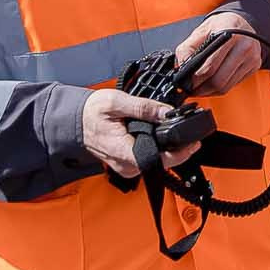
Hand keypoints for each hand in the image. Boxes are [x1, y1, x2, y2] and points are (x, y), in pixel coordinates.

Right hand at [81, 89, 198, 177]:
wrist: (74, 122)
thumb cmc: (90, 113)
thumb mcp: (116, 102)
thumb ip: (143, 107)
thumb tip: (167, 112)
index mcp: (124, 153)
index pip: (161, 160)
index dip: (181, 151)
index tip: (195, 140)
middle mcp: (127, 165)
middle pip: (163, 162)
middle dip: (180, 147)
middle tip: (192, 131)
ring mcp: (128, 167)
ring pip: (158, 161)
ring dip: (171, 148)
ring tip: (181, 131)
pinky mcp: (129, 163)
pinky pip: (150, 158)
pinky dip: (160, 147)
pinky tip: (164, 136)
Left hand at [174, 11, 263, 95]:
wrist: (242, 21)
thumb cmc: (221, 25)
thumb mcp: (201, 30)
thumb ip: (188, 47)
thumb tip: (181, 67)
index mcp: (230, 34)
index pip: (210, 66)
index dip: (196, 79)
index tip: (186, 84)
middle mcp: (244, 46)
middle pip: (219, 80)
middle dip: (202, 89)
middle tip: (191, 90)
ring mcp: (251, 57)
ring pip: (226, 86)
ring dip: (210, 92)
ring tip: (199, 89)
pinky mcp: (254, 66)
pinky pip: (233, 84)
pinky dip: (220, 88)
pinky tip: (212, 84)